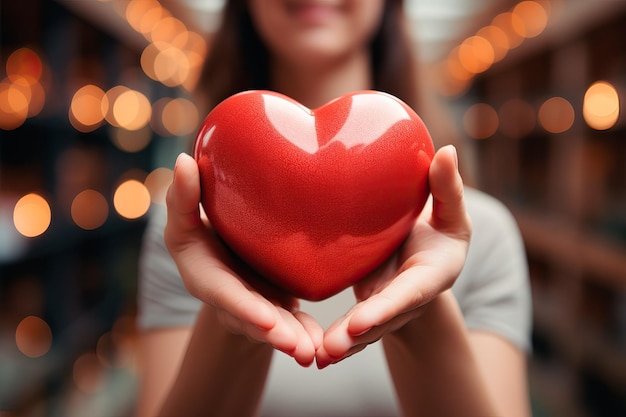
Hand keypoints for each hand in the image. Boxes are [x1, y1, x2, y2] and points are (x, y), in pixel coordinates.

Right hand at [164, 153, 322, 366]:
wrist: (223, 247)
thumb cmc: (200, 226)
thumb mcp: (184, 214)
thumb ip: (183, 196)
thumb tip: (182, 161)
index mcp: (204, 274)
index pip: (224, 293)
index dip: (244, 308)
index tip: (267, 320)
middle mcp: (228, 297)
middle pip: (252, 319)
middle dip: (275, 335)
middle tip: (300, 349)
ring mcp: (253, 304)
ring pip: (275, 326)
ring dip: (295, 340)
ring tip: (314, 351)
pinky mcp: (274, 305)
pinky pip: (292, 322)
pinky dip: (307, 334)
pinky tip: (324, 344)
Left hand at [316, 145, 471, 367]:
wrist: (422, 253)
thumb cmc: (439, 230)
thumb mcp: (451, 211)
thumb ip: (448, 188)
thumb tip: (447, 150)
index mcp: (430, 275)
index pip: (408, 293)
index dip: (387, 307)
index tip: (363, 320)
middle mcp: (406, 299)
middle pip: (382, 320)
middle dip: (358, 336)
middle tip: (332, 348)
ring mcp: (385, 308)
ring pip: (363, 331)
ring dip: (342, 345)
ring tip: (317, 356)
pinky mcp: (367, 308)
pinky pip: (350, 327)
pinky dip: (334, 341)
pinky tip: (312, 353)